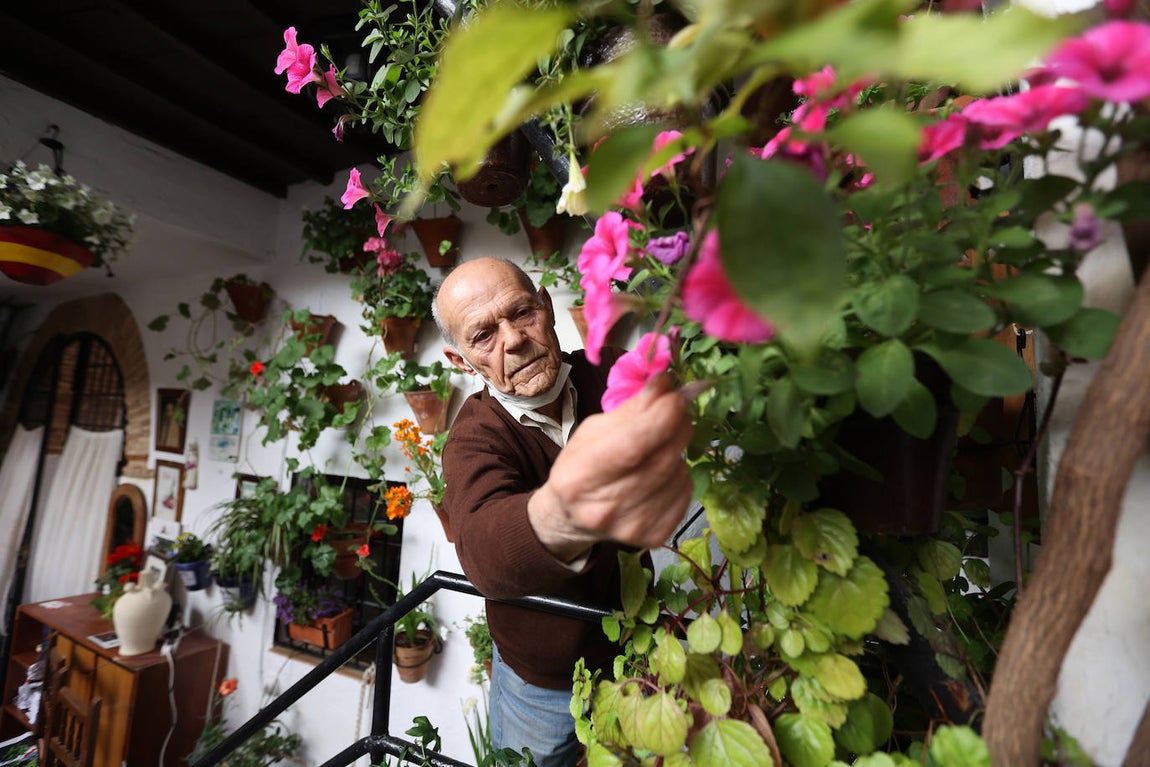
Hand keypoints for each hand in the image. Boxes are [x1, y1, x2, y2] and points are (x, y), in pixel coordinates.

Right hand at [528, 373, 694, 561]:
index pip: (634, 442)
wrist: (573, 518)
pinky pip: (685, 491)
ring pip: (678, 472)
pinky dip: (679, 473)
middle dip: (677, 424)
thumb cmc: (582, 466)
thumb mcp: (593, 431)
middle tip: (675, 408)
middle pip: (662, 457)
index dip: (662, 413)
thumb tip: (668, 382)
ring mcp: (632, 527)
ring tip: (660, 445)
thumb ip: (631, 409)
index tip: (674, 391)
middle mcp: (604, 508)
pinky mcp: (654, 536)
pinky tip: (661, 471)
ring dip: (677, 449)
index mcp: (579, 477)